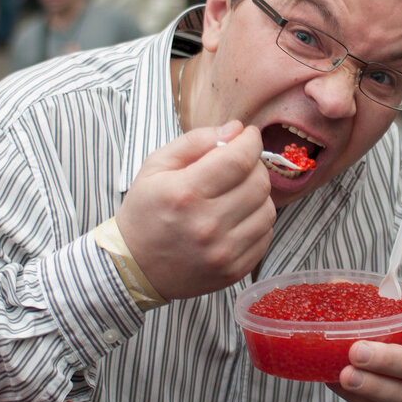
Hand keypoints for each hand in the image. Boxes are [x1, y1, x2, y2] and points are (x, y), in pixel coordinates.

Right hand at [116, 120, 275, 299]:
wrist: (134, 268)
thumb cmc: (145, 212)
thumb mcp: (156, 166)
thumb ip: (196, 141)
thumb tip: (236, 130)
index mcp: (185, 193)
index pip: (239, 159)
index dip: (251, 141)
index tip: (248, 136)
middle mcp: (207, 224)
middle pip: (259, 183)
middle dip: (255, 165)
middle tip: (240, 164)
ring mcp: (222, 252)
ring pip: (267, 209)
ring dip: (258, 194)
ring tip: (237, 193)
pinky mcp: (233, 271)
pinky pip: (265, 235)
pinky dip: (256, 220)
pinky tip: (237, 217)